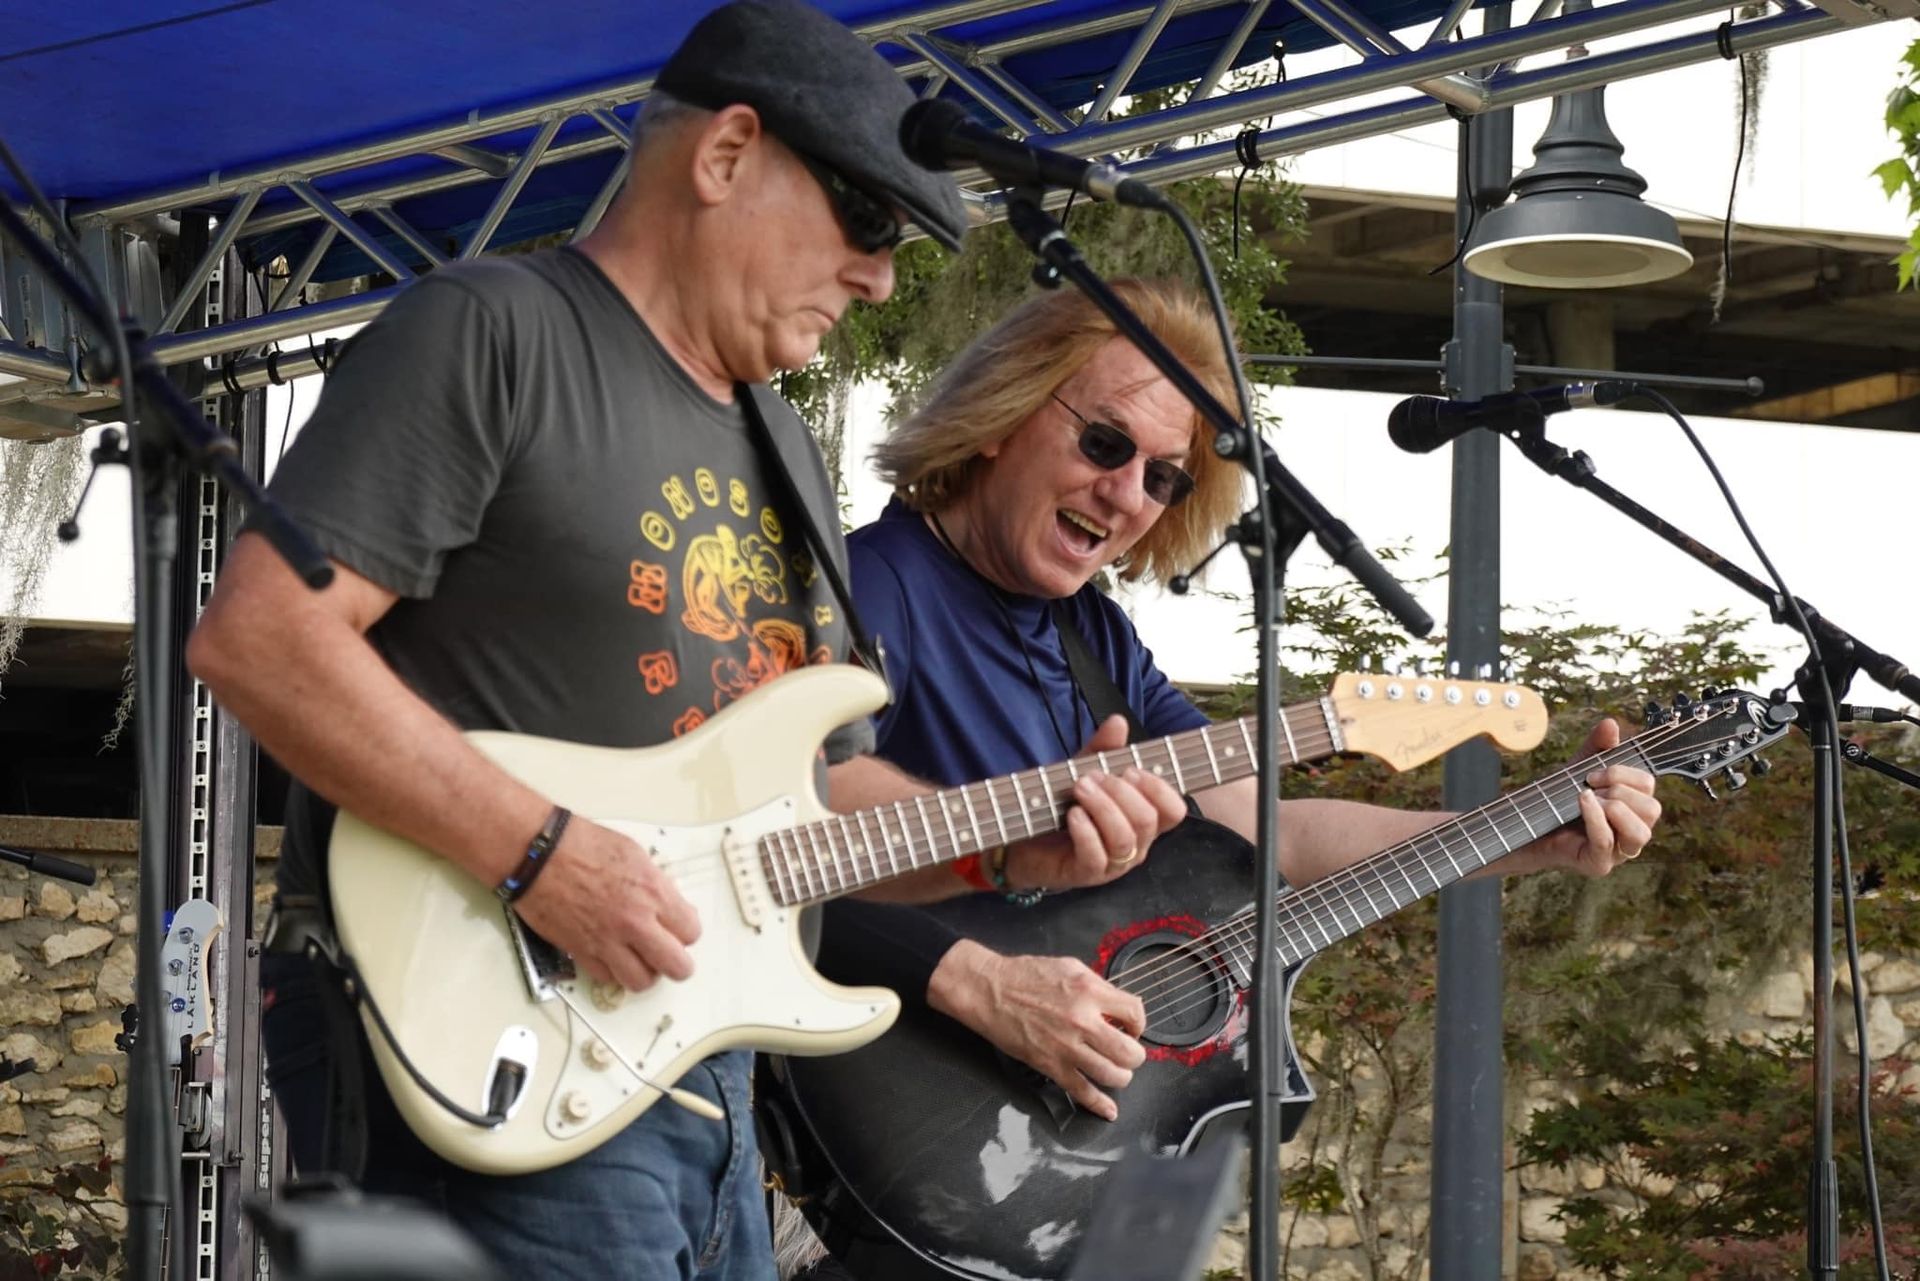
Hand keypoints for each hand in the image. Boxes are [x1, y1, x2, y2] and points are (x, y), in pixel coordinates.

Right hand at [512, 818, 701, 989]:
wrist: (537, 856)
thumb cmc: (582, 845)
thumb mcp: (634, 855)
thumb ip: (657, 886)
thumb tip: (671, 907)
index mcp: (653, 893)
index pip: (691, 932)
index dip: (685, 931)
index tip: (677, 927)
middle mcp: (635, 923)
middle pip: (677, 967)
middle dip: (676, 962)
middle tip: (666, 953)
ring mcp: (607, 942)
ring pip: (642, 982)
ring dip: (644, 972)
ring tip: (639, 958)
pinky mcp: (580, 953)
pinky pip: (607, 978)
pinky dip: (612, 972)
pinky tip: (611, 956)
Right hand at [927, 940, 1145, 1120]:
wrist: (989, 990)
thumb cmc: (1025, 975)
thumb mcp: (1070, 967)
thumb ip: (1097, 987)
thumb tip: (1115, 1008)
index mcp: (1090, 991)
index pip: (1135, 1013)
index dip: (1138, 1023)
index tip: (1131, 1027)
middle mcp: (1083, 1021)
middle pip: (1130, 1052)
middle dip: (1134, 1055)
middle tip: (1125, 1052)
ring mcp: (1067, 1047)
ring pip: (1113, 1075)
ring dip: (1121, 1076)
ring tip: (1116, 1071)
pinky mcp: (1050, 1066)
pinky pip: (1082, 1092)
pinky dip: (1100, 1105)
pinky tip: (1109, 1110)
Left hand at [1001, 715, 1187, 893]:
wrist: (1022, 838)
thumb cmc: (1060, 806)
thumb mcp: (1083, 770)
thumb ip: (1102, 749)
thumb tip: (1118, 722)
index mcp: (1142, 820)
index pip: (1173, 810)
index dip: (1158, 788)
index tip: (1131, 769)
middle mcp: (1134, 844)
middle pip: (1148, 820)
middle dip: (1121, 792)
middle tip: (1092, 777)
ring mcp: (1112, 864)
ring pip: (1125, 839)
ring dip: (1103, 807)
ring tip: (1079, 788)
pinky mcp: (1085, 874)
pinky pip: (1097, 857)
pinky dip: (1085, 831)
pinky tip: (1072, 814)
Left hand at [1528, 718, 1662, 876]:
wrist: (1526, 826)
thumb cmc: (1558, 799)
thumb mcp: (1578, 768)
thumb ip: (1596, 747)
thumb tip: (1611, 724)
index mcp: (1634, 807)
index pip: (1650, 786)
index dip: (1625, 773)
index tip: (1594, 772)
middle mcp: (1633, 831)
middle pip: (1652, 809)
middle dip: (1620, 789)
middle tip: (1590, 785)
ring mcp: (1618, 852)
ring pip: (1641, 833)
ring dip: (1614, 807)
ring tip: (1587, 798)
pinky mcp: (1598, 864)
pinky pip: (1607, 842)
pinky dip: (1596, 818)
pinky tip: (1582, 801)